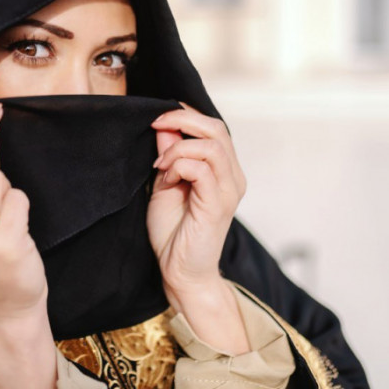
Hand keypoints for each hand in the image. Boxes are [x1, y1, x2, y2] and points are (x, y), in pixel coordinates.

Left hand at [148, 102, 249, 352]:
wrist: (180, 272)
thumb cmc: (173, 232)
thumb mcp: (165, 183)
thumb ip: (169, 155)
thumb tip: (165, 125)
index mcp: (224, 170)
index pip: (213, 127)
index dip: (185, 115)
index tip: (157, 120)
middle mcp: (232, 177)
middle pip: (217, 128)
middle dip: (183, 119)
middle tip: (156, 125)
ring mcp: (228, 191)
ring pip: (212, 145)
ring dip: (178, 148)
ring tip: (160, 165)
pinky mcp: (217, 205)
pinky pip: (202, 169)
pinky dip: (179, 165)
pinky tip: (165, 178)